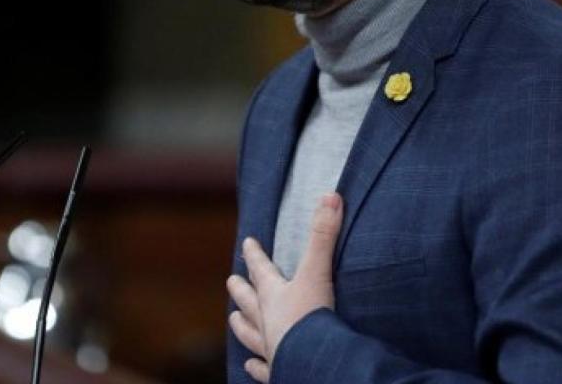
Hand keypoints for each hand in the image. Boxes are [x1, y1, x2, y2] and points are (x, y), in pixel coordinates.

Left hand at [227, 193, 343, 382]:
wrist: (312, 362)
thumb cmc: (312, 317)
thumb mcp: (319, 272)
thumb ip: (324, 235)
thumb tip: (330, 196)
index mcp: (274, 295)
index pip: (261, 269)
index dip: (255, 255)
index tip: (247, 243)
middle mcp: (267, 321)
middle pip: (249, 301)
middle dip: (241, 289)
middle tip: (231, 280)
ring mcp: (269, 347)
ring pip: (250, 333)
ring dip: (242, 325)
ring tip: (233, 319)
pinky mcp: (278, 370)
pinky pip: (262, 368)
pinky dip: (255, 366)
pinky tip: (249, 366)